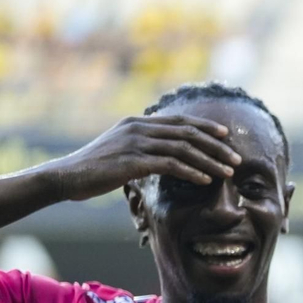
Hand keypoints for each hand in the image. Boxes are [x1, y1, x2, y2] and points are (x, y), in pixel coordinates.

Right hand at [37, 115, 243, 201]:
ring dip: (209, 161)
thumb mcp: (122, 152)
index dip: (204, 127)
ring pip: (183, 149)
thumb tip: (165, 157)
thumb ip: (143, 148)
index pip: (178, 121)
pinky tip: (206, 180)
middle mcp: (138, 128)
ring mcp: (135, 143)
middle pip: (186, 133)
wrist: (66, 176)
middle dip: (215, 146)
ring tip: (228, 172)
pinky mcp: (132, 161)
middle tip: (236, 158)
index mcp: (137, 123)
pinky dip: (191, 172)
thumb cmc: (95, 169)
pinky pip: (169, 164)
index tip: (225, 136)